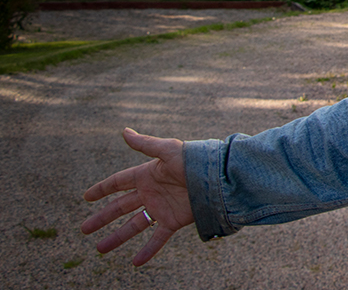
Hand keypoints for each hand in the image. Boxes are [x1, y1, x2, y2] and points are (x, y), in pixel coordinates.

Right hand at [81, 128, 193, 265]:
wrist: (216, 178)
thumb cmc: (193, 160)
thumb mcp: (167, 150)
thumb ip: (145, 145)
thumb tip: (124, 131)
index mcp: (147, 175)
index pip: (118, 182)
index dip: (102, 189)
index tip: (86, 197)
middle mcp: (151, 193)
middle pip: (120, 207)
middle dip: (102, 218)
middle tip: (84, 229)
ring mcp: (161, 208)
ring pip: (134, 225)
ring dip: (117, 237)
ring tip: (99, 249)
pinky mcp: (173, 221)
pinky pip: (157, 238)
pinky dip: (147, 250)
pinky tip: (135, 263)